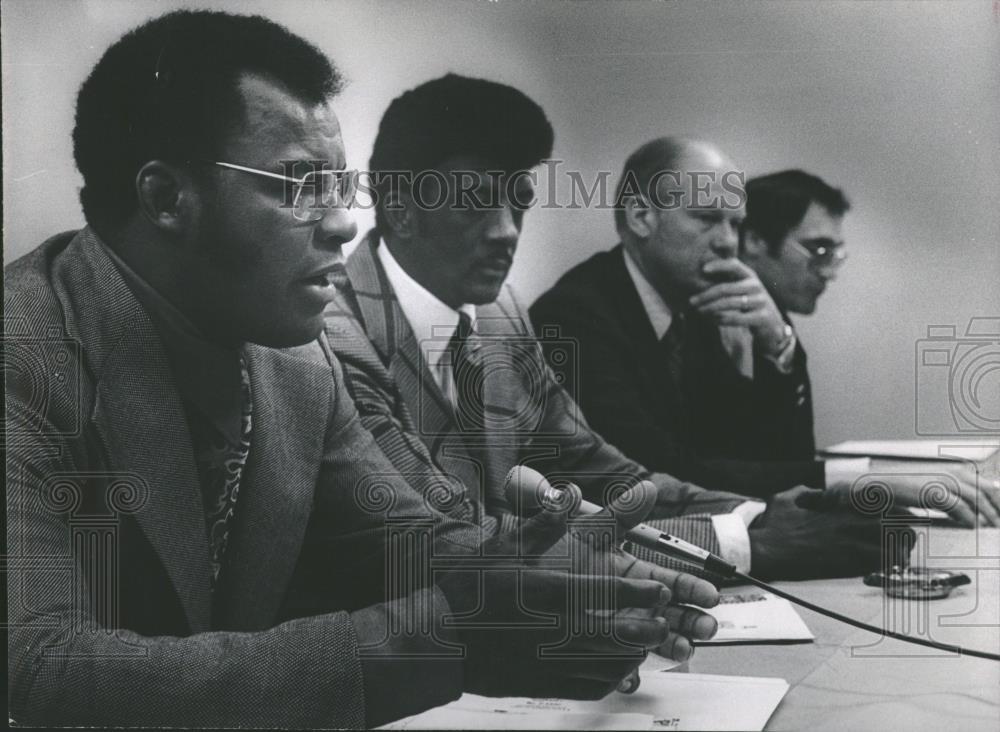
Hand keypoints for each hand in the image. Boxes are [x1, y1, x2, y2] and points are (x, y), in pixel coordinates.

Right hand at [437, 478, 717, 698]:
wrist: (442, 640)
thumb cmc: (473, 589)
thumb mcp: (505, 544)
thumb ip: (544, 520)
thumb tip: (573, 492)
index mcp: (551, 592)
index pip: (611, 593)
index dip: (643, 593)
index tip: (660, 590)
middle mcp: (557, 629)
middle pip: (621, 633)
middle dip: (648, 626)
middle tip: (661, 618)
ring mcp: (553, 662)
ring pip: (612, 663)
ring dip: (634, 652)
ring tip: (644, 641)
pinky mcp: (547, 684)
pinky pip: (594, 686)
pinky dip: (613, 677)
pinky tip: (617, 667)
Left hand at [535, 478, 718, 662]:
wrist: (514, 586)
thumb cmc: (553, 556)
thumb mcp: (589, 533)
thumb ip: (620, 513)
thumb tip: (649, 488)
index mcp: (632, 572)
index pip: (670, 580)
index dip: (691, 588)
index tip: (709, 595)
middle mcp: (630, 600)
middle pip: (670, 612)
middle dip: (692, 619)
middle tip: (707, 625)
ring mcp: (618, 625)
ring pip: (654, 637)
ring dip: (673, 643)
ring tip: (685, 648)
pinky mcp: (602, 647)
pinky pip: (624, 659)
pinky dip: (634, 666)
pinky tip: (639, 670)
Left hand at [689, 258, 787, 354]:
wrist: (772, 325)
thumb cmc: (749, 304)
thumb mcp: (741, 288)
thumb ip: (727, 280)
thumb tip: (700, 275)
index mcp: (749, 275)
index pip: (734, 265)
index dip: (719, 265)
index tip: (702, 269)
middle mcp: (756, 286)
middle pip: (726, 288)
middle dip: (705, 295)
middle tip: (691, 301)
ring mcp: (761, 301)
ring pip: (730, 303)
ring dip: (710, 308)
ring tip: (699, 311)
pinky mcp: (762, 317)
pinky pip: (737, 318)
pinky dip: (721, 319)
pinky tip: (712, 320)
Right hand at [748, 485, 913, 580]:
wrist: (765, 550)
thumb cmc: (773, 526)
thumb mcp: (787, 498)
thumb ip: (807, 492)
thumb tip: (816, 492)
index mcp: (838, 505)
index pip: (881, 501)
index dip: (898, 508)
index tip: (903, 515)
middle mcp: (849, 522)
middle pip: (898, 524)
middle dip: (907, 532)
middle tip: (906, 539)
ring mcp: (849, 543)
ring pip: (894, 546)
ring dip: (901, 552)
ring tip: (899, 557)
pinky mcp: (845, 564)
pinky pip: (878, 565)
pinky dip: (886, 568)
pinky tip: (885, 570)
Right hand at [831, 458, 999, 527]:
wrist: (878, 486)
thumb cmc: (902, 491)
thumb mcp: (931, 491)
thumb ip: (950, 497)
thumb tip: (967, 512)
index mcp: (952, 471)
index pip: (984, 484)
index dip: (996, 499)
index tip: (999, 513)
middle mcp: (949, 473)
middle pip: (984, 489)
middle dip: (996, 507)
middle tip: (999, 523)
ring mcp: (940, 481)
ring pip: (974, 497)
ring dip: (984, 514)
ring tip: (989, 527)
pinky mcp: (931, 491)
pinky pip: (956, 505)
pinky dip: (966, 516)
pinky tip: (970, 526)